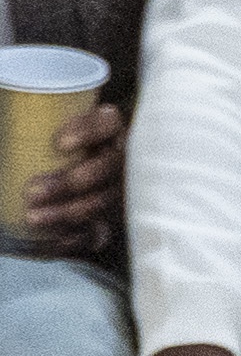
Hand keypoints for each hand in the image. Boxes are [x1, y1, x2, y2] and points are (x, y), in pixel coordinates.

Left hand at [20, 101, 123, 256]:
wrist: (34, 188)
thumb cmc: (34, 152)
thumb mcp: (31, 135)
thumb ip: (20, 130)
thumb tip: (1, 114)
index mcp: (102, 129)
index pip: (107, 123)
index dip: (90, 132)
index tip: (59, 144)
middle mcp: (114, 157)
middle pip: (108, 167)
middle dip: (72, 181)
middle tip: (32, 191)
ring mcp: (112, 189)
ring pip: (102, 200)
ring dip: (68, 211)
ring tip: (32, 217)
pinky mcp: (103, 220)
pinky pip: (99, 232)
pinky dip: (78, 238)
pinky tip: (55, 241)